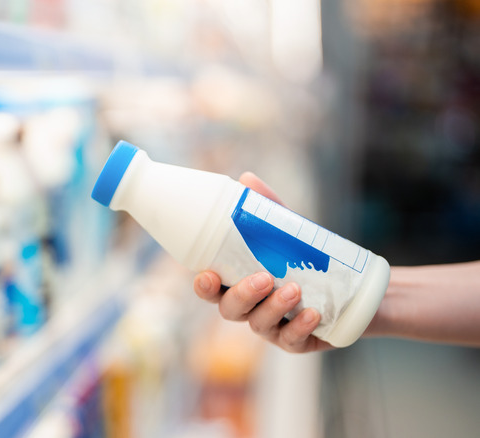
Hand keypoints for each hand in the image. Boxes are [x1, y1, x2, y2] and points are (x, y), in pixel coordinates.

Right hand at [192, 172, 332, 352]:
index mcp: (240, 284)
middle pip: (231, 310)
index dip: (205, 287)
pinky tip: (312, 314)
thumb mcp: (289, 233)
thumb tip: (247, 179)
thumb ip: (267, 210)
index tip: (208, 275)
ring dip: (274, 308)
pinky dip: (299, 327)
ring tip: (295, 289)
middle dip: (243, 295)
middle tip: (264, 278)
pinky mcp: (300, 341)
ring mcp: (274, 328)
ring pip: (260, 325)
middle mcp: (252, 309)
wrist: (357, 288)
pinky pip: (293, 341)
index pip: (213, 290)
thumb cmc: (309, 260)